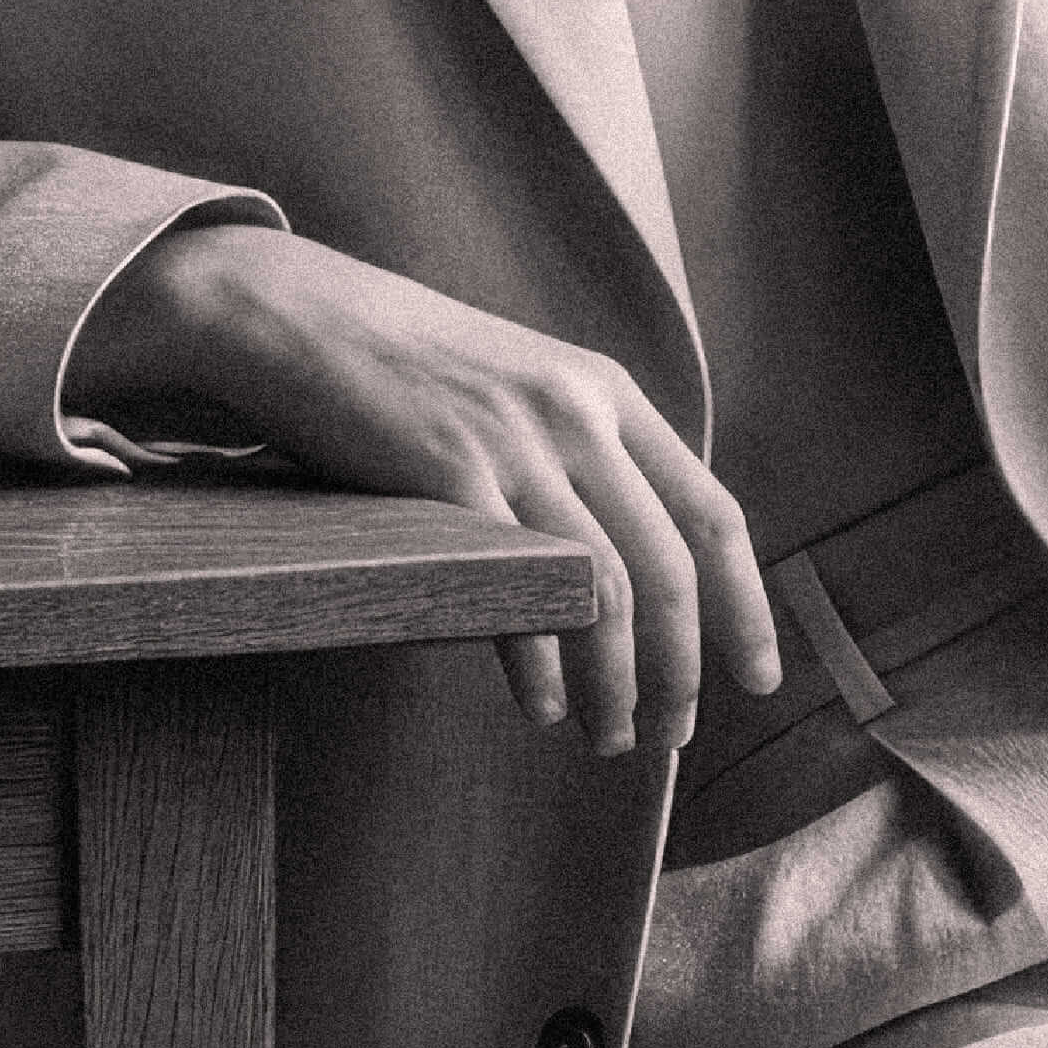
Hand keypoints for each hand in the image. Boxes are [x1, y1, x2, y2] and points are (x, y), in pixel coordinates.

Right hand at [80, 220, 777, 756]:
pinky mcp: (446, 475)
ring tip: (607, 737)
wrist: (291, 310)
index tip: (756, 678)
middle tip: (671, 737)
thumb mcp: (511, 378)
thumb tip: (616, 552)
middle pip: (668, 571)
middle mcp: (576, 414)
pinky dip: (540, 664)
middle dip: (682, 671)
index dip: (745, 608)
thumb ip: (572, 442)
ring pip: (605, 593)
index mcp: (604, 391)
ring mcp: (513, 443)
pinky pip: (520, 592)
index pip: (712, 514)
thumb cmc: (391, 359)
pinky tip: (539, 704)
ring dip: (616, 684)